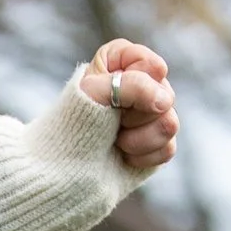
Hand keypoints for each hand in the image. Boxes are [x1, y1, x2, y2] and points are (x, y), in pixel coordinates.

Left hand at [77, 40, 177, 173]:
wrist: (62, 170)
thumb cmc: (73, 125)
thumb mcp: (97, 93)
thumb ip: (135, 85)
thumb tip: (166, 102)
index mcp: (122, 61)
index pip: (152, 67)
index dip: (135, 87)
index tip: (110, 97)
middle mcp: (142, 85)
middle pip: (164, 97)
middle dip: (134, 115)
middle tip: (111, 123)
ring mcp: (151, 115)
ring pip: (168, 124)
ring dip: (138, 139)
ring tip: (116, 142)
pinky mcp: (155, 144)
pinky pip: (167, 149)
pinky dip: (142, 157)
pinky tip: (124, 155)